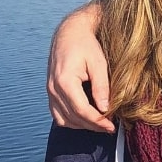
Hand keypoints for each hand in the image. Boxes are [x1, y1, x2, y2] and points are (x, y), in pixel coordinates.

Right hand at [46, 2, 113, 132]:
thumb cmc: (86, 45)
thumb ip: (101, 86)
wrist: (69, 33)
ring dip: (81, 125)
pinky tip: (86, 118)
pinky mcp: (50, 92)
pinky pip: (58, 114)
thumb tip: (105, 109)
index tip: (111, 127)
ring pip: (63, 119)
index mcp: (65, 82)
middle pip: (73, 118)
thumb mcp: (98, 62)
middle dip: (92, 126)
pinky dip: (71, 120)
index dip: (97, 122)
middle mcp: (53, 89)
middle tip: (110, 128)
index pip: (81, 111)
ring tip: (100, 124)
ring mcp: (49, 92)